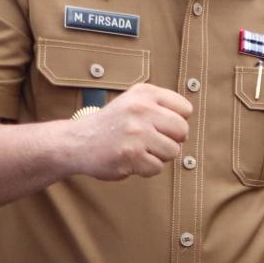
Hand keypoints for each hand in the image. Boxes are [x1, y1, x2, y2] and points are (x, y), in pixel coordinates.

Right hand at [75, 83, 192, 180]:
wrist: (75, 142)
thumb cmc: (111, 125)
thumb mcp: (134, 101)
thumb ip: (161, 107)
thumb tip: (188, 124)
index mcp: (145, 93)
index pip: (185, 109)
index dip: (176, 122)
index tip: (160, 125)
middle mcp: (141, 109)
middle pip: (183, 131)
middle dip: (171, 140)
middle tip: (151, 141)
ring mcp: (136, 132)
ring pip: (173, 151)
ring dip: (159, 156)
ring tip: (139, 149)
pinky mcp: (131, 154)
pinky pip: (157, 167)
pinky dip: (146, 169)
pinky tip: (130, 159)